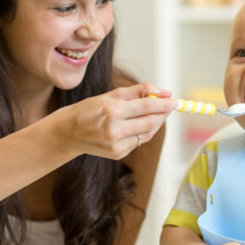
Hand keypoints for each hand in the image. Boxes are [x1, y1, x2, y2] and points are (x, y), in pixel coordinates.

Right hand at [53, 82, 176, 159]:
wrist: (69, 132)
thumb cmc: (90, 109)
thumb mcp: (111, 94)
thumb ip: (138, 91)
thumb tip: (163, 91)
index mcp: (112, 110)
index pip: (147, 106)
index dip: (164, 104)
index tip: (175, 101)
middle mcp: (114, 129)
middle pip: (151, 122)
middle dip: (163, 114)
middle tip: (169, 106)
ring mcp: (116, 144)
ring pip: (147, 134)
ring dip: (156, 123)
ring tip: (155, 114)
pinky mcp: (117, 154)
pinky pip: (138, 142)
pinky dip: (143, 132)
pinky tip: (138, 126)